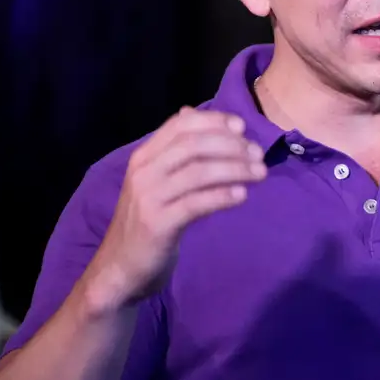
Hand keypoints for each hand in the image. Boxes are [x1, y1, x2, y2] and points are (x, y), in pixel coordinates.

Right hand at [84, 107, 266, 311]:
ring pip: (198, 172)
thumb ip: (173, 151)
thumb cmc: (146, 221)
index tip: (242, 126)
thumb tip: (190, 111)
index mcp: (143, 157)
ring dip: (235, 169)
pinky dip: (222, 196)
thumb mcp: (156, 181)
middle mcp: (143, 172)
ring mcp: (149, 198)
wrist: (119, 268)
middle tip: (258, 153)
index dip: (214, 121)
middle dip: (231, 145)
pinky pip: (196, 204)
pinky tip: (242, 196)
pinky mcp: (158, 224)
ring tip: (260, 173)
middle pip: (193, 145)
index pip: (179, 125)